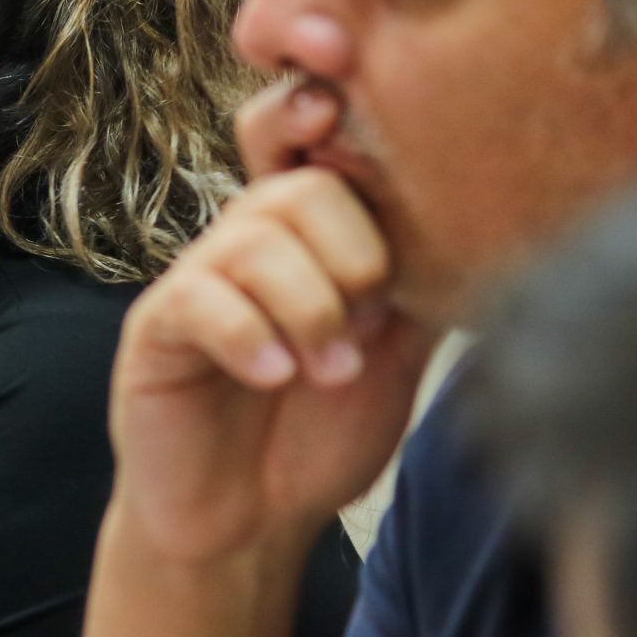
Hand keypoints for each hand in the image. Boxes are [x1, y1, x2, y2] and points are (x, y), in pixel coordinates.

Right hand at [104, 78, 439, 565]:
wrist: (247, 523)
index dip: (322, 112)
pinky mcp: (156, 327)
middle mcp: (247, 242)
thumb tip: (480, 217)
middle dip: (350, 256)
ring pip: (254, 242)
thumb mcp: (392, 354)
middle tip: (366, 326)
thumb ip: (418, 284)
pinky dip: (251, 335)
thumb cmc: (318, 433)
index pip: (311, 141)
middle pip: (298, 188)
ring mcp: (197, 280)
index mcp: (307, 235)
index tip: (345, 114)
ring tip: (329, 373)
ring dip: (311, 311)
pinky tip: (275, 376)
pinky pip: (201, 299)